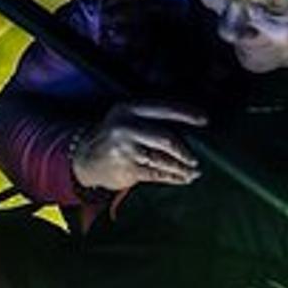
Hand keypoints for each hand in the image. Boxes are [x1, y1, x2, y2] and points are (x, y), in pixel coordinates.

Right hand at [70, 102, 206, 191]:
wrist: (83, 159)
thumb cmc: (113, 137)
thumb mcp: (125, 118)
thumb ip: (150, 118)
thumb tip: (188, 127)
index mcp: (129, 108)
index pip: (164, 108)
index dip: (186, 113)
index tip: (204, 119)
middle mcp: (126, 126)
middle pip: (166, 138)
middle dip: (185, 150)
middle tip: (196, 159)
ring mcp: (125, 149)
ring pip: (163, 159)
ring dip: (182, 168)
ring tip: (193, 172)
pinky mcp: (127, 168)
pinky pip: (157, 173)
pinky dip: (172, 177)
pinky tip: (182, 178)